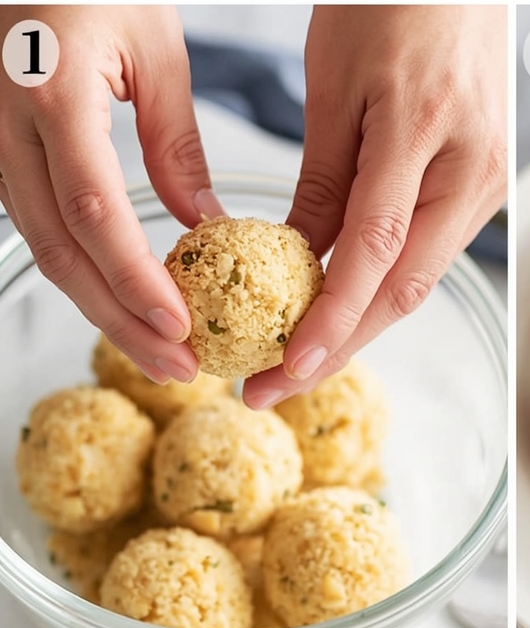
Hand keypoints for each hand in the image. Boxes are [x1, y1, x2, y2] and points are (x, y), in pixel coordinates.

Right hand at [0, 5, 222, 382]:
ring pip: (43, 245)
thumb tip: (204, 224)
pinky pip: (38, 223)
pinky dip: (83, 270)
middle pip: (61, 249)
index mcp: (52, 93)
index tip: (179, 325)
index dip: (135, 278)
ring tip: (160, 351)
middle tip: (177, 366)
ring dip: (102, 306)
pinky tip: (122, 300)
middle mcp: (7, 124)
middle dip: (121, 319)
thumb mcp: (156, 51)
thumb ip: (175, 143)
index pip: (94, 211)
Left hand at [243, 5, 506, 408]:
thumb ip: (324, 178)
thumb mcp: (336, 82)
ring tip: (295, 358)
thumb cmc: (392, 3)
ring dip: (359, 324)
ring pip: (420, 276)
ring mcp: (491, 182)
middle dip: (338, 347)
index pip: (375, 251)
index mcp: (427, 133)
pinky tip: (343, 305)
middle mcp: (474, 171)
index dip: (331, 319)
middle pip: (405, 287)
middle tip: (272, 386)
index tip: (285, 368)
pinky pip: (431, 250)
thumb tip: (300, 259)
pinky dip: (383, 285)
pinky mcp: (490, 185)